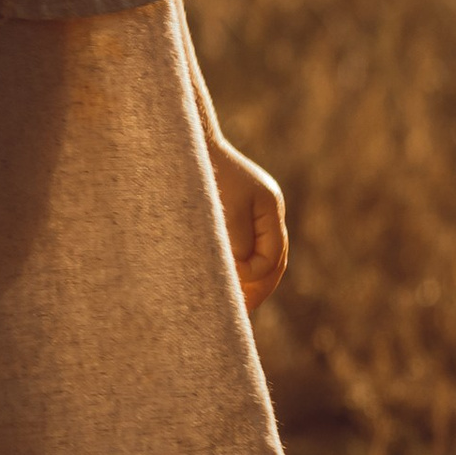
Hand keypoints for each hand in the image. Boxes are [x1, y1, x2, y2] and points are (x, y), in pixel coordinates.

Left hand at [210, 138, 287, 310]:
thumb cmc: (199, 172)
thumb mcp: (218, 210)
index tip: (228, 282)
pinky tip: (219, 281)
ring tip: (231, 305)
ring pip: (260, 256)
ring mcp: (252, 209)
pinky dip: (236, 267)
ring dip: (248, 281)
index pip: (273, 257)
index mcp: (270, 204)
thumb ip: (234, 244)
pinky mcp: (234, 211)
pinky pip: (244, 246)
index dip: (253, 276)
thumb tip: (241, 275)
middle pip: (274, 260)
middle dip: (258, 288)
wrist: (182, 139)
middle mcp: (266, 208)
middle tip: (239, 315)